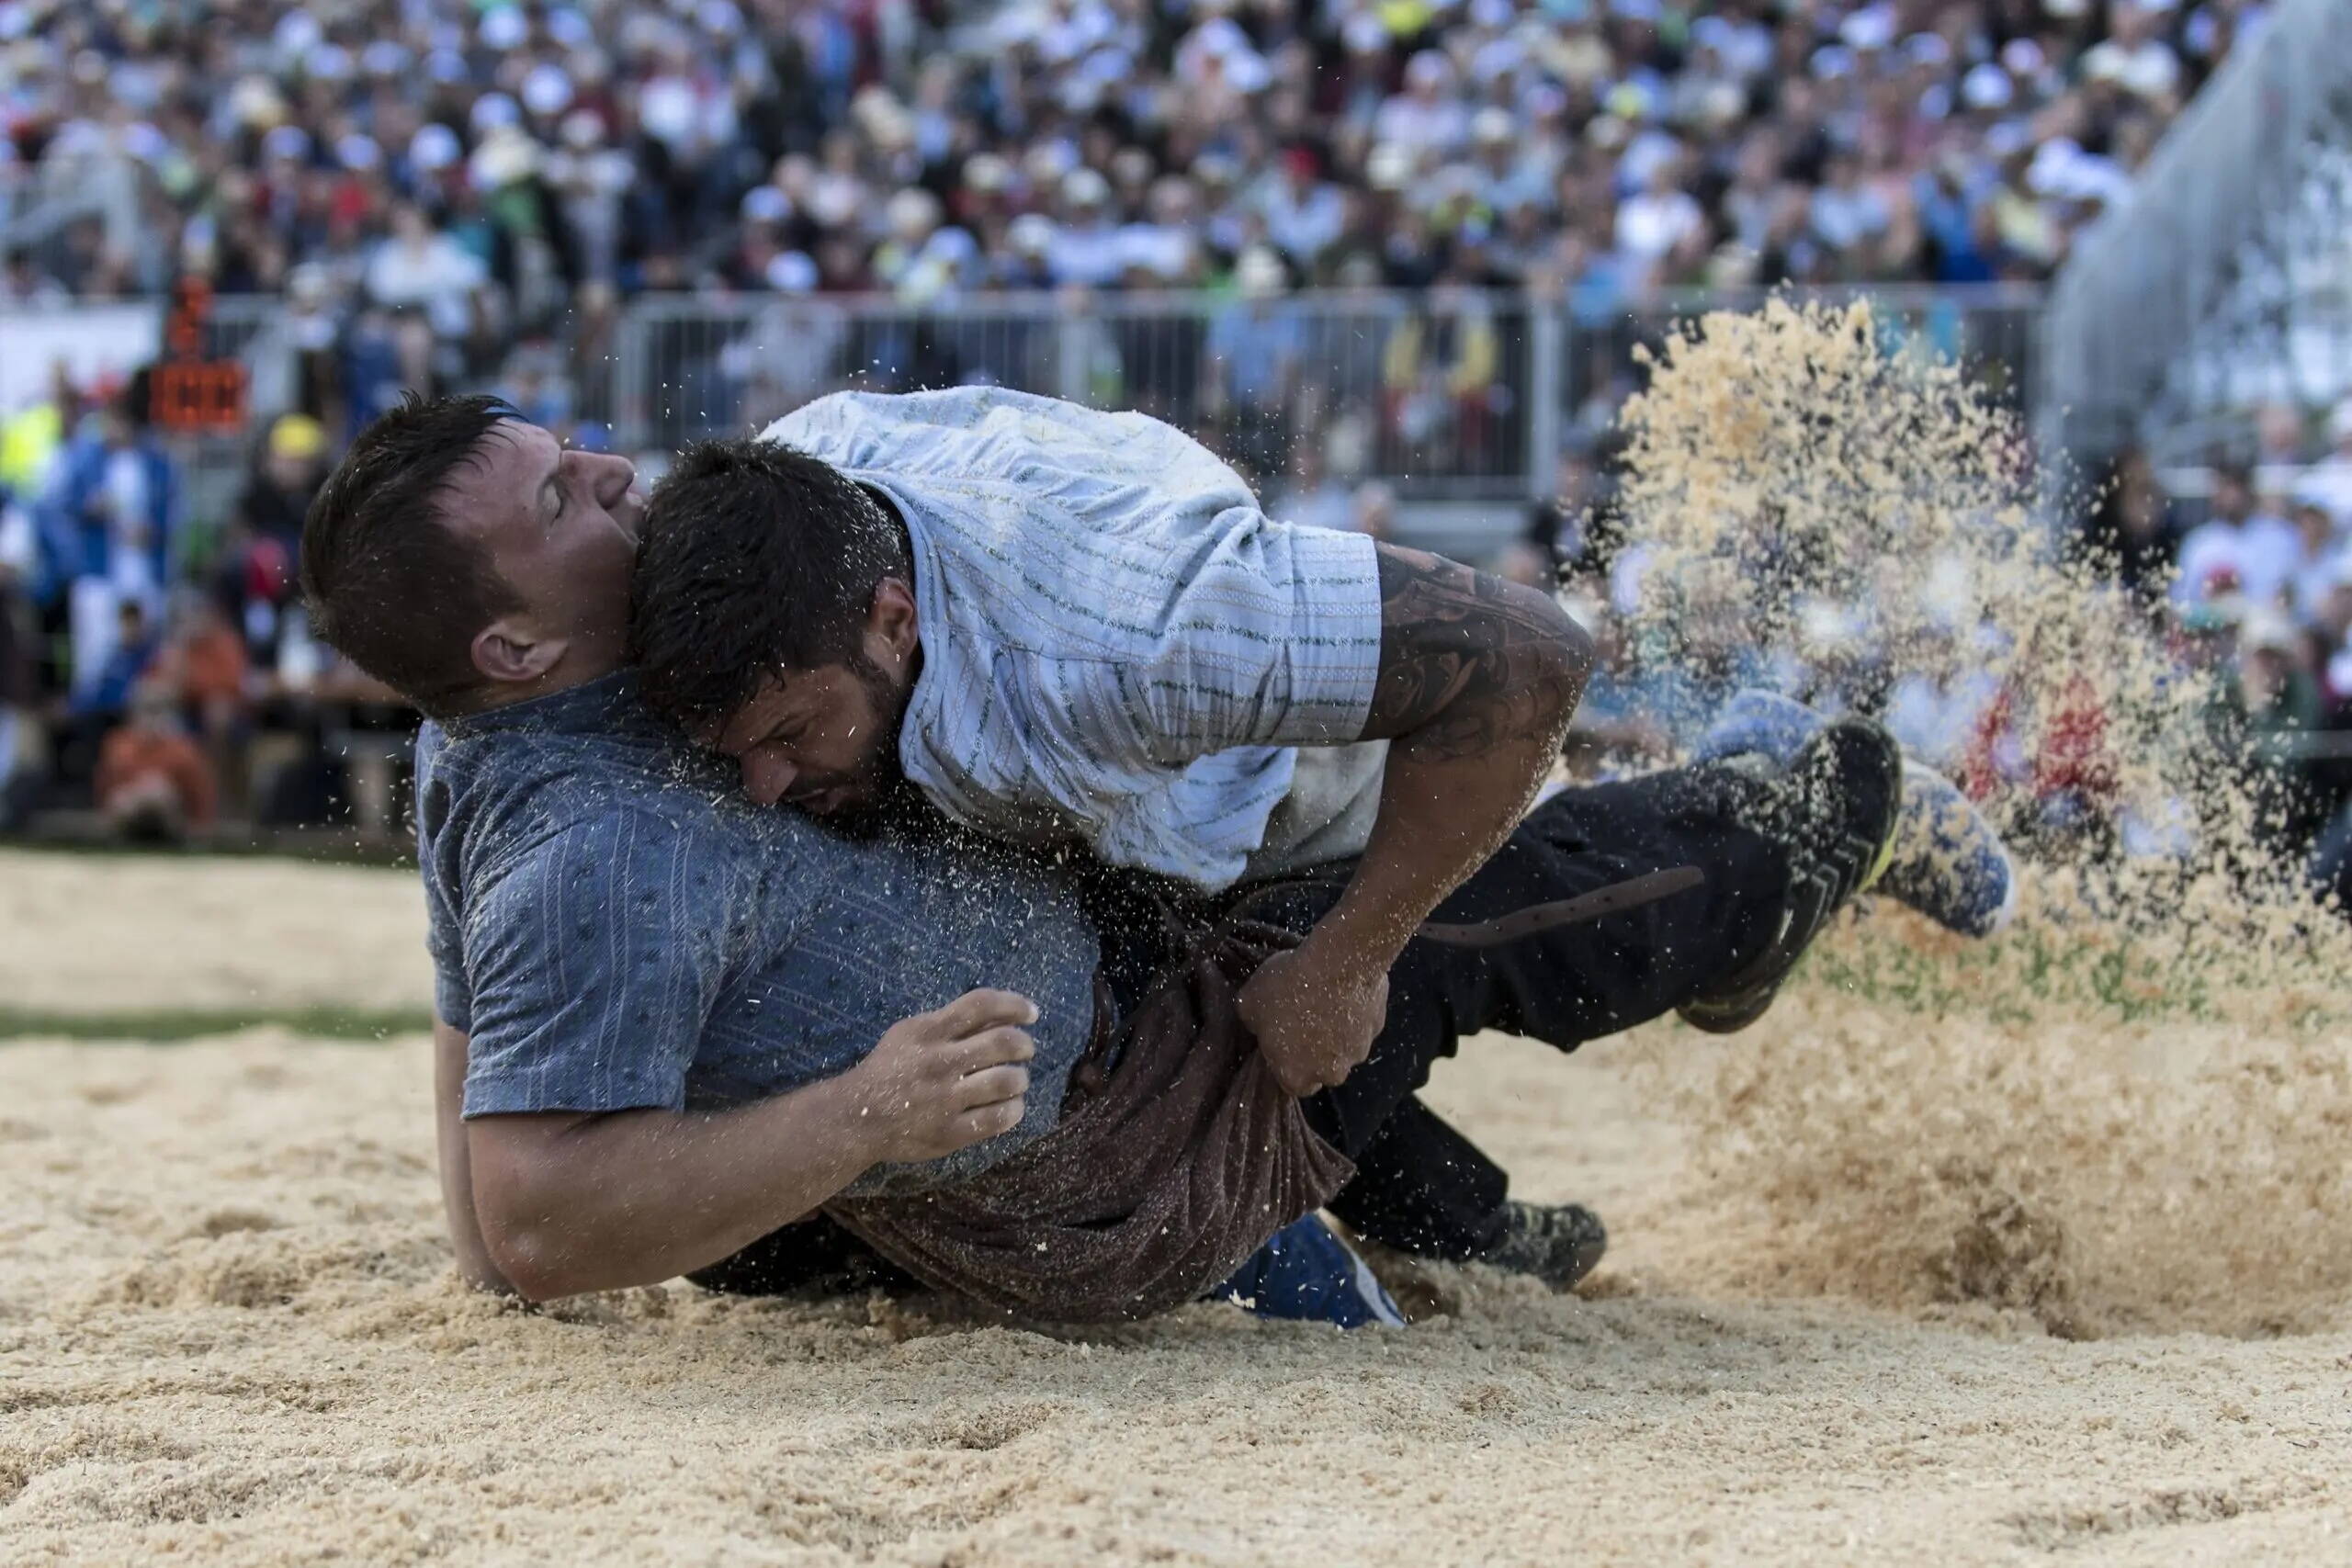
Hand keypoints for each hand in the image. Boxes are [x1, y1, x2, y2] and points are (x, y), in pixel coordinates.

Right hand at [847, 989, 1037, 1162]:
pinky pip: (998, 1118)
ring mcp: (945, 1099)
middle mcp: (939, 1061)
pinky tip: (1012, 1106)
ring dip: (1021, 1078)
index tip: (1031, 1013)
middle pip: (1002, 1042)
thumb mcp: (909, 1033)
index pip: (982, 1005)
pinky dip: (1014, 1109)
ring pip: (1007, 1081)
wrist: (857, 1118)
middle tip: (1026, 1051)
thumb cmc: (888, 1069)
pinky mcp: (949, 1132)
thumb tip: (1001, 1016)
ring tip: (1017, 1080)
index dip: (1015, 1005)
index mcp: (928, 1031)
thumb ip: (949, 1023)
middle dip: (1025, 1044)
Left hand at [1236, 945, 1387, 1097]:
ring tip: (1323, 998)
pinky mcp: (1377, 1028)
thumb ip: (1251, 1021)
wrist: (1337, 963)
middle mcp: (1330, 1073)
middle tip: (1303, 1018)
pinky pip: (1361, 1025)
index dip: (1286, 1062)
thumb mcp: (1248, 1002)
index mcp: (1295, 1076)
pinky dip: (1353, 1011)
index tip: (1282, 1040)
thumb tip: (1257, 1022)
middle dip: (1314, 1050)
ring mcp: (1358, 1052)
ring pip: (1343, 1048)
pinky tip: (1342, 987)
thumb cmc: (1288, 987)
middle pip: (1321, 1069)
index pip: (1291, 1084)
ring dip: (1335, 1031)